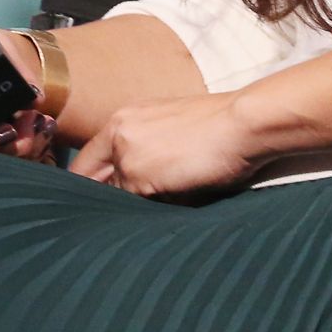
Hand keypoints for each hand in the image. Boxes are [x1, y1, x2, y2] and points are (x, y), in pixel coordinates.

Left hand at [69, 91, 259, 198]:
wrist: (242, 124)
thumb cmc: (219, 126)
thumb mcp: (172, 127)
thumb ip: (146, 147)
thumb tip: (131, 181)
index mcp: (125, 119)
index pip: (88, 160)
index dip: (91, 183)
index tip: (97, 200)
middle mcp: (118, 133)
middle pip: (92, 181)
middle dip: (105, 199)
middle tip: (118, 213)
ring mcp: (125, 156)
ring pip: (115, 196)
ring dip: (132, 206)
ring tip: (163, 203)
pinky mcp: (137, 178)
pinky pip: (134, 207)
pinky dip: (149, 211)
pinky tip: (173, 204)